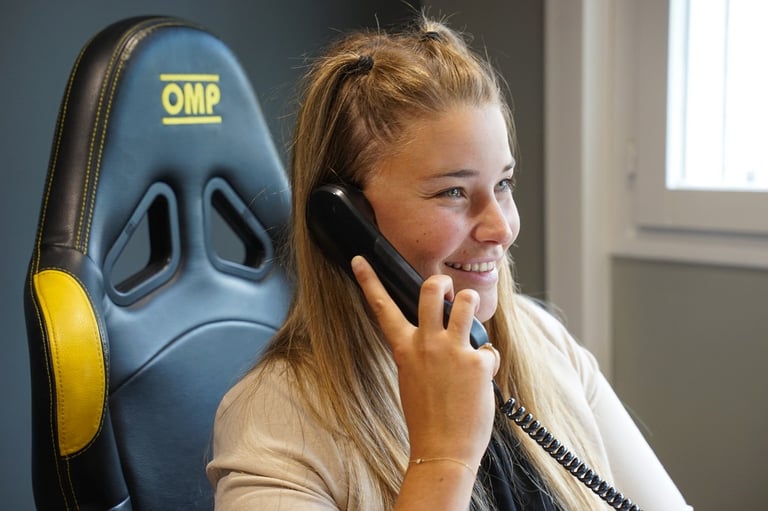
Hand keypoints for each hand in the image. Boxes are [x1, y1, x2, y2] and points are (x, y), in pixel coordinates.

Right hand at [351, 255, 499, 467]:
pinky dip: (487, 363)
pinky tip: (481, 381)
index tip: (360, 260)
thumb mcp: (411, 378)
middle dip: (441, 282)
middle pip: (431, 290)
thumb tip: (437, 334)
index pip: (381, 307)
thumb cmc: (427, 417)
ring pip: (466, 302)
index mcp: (404, 348)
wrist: (442, 450)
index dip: (369, 280)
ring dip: (471, 303)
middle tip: (446, 288)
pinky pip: (488, 349)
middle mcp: (427, 344)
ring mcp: (453, 350)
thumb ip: (419, 351)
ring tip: (470, 317)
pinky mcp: (477, 362)